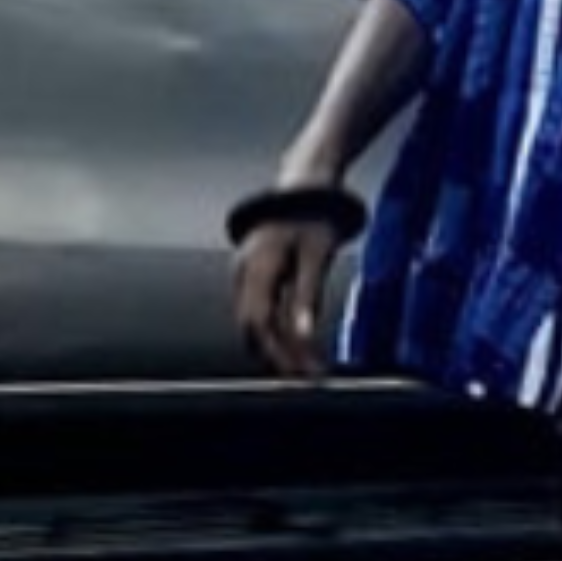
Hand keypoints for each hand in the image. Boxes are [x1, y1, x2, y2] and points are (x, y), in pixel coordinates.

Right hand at [232, 174, 350, 381]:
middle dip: (279, 356)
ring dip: (279, 346)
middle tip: (308, 377)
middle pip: (254, 329)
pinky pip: (260, 310)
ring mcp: (246, 274)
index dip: (279, 354)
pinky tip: (298, 341)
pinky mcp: (256, 275)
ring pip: (255, 322)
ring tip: (307, 366)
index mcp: (257, 268)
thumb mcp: (316, 255)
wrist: (305, 183)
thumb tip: (304, 338)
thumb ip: (307, 298)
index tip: (303, 375)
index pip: (259, 325)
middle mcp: (244, 274)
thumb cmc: (313, 214)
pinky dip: (277, 330)